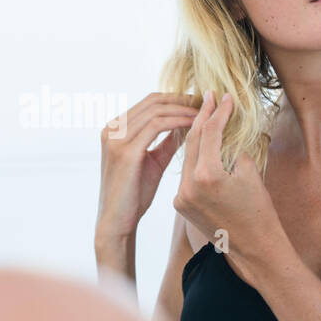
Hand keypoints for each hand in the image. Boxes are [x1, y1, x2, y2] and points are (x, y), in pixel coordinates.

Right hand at [95, 92, 200, 243]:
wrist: (117, 221)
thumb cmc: (134, 195)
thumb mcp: (152, 162)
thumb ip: (166, 142)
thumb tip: (188, 126)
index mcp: (115, 128)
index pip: (151, 101)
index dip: (177, 99)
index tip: (201, 103)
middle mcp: (112, 128)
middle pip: (154, 100)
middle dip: (184, 100)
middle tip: (209, 103)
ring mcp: (116, 138)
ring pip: (157, 110)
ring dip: (184, 109)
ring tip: (206, 114)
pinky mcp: (125, 151)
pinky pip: (157, 125)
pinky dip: (178, 122)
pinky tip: (196, 126)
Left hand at [173, 90, 283, 282]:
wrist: (254, 248)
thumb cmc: (259, 211)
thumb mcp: (250, 173)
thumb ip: (232, 148)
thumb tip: (224, 130)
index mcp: (207, 176)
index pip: (209, 133)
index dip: (218, 112)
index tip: (224, 97)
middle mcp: (188, 186)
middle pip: (193, 141)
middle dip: (202, 117)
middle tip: (210, 96)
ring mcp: (181, 197)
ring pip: (187, 157)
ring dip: (197, 136)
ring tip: (205, 115)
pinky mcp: (180, 204)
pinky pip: (186, 174)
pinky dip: (194, 158)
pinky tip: (200, 144)